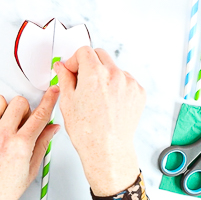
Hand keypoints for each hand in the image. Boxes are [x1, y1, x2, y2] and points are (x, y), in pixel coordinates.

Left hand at [0, 88, 59, 199]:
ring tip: (3, 122)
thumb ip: (42, 144)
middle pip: (19, 102)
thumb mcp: (30, 169)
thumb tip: (52, 128)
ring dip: (4, 108)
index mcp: (21, 146)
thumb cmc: (2, 189)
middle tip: (21, 121)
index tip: (53, 91)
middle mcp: (2, 136)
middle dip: (24, 109)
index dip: (49, 100)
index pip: (40, 115)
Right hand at [55, 47, 145, 195]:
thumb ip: (65, 78)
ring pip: (114, 68)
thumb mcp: (67, 101)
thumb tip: (62, 67)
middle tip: (83, 80)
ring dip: (105, 75)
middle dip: (90, 64)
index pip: (84, 51)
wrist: (107, 149)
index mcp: (94, 73)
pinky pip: (126, 81)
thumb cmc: (87, 131)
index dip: (75, 60)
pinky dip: (117, 86)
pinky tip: (109, 102)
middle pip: (100, 55)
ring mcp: (129, 83)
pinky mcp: (138, 92)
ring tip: (97, 97)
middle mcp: (114, 74)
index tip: (73, 70)